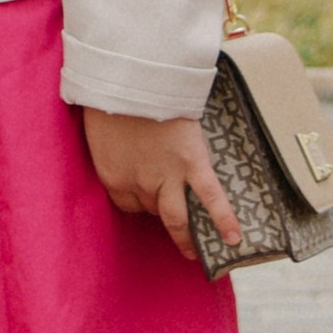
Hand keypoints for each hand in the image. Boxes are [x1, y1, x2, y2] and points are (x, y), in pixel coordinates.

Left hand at [79, 106, 238, 263]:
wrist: (132, 79)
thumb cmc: (111, 96)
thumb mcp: (99, 127)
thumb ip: (112, 147)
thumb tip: (119, 148)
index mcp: (112, 176)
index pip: (127, 203)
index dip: (138, 200)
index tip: (146, 197)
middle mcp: (139, 185)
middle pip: (150, 210)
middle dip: (160, 215)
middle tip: (174, 233)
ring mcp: (166, 177)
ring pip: (176, 217)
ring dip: (186, 238)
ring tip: (194, 253)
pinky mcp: (191, 164)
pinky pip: (210, 197)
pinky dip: (223, 218)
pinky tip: (233, 238)